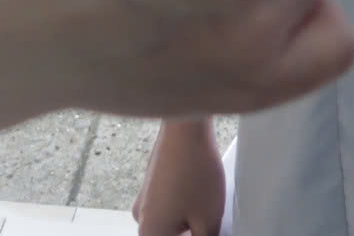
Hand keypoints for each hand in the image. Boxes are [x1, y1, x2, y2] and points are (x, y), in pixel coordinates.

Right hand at [137, 116, 226, 235]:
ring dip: (189, 225)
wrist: (186, 128)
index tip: (209, 231)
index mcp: (150, 233)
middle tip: (212, 227)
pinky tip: (204, 200)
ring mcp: (145, 198)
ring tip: (211, 215)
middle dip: (191, 234)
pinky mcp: (153, 182)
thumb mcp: (209, 222)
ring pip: (170, 223)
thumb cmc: (195, 171)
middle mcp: (140, 217)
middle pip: (169, 235)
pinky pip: (170, 205)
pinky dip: (186, 208)